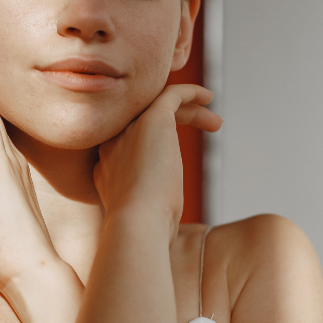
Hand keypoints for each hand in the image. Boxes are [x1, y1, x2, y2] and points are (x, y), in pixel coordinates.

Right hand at [94, 84, 220, 245]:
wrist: (136, 223)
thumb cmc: (144, 230)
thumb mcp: (145, 216)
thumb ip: (150, 206)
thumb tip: (166, 221)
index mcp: (107, 165)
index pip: (130, 141)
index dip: (158, 142)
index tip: (177, 154)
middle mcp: (113, 142)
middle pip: (143, 119)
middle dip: (174, 122)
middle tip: (205, 128)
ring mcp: (129, 128)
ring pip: (158, 105)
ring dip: (188, 111)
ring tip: (215, 123)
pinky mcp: (152, 119)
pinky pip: (171, 94)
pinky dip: (190, 92)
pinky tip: (209, 97)